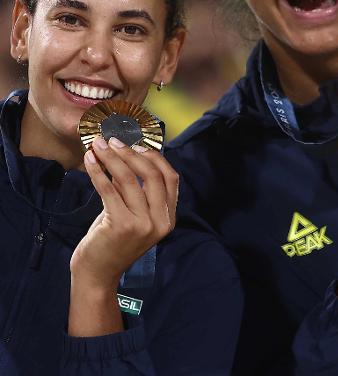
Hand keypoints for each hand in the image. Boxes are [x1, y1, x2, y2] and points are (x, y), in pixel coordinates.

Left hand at [70, 136, 178, 290]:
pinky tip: (89, 160)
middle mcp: (160, 221)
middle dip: (131, 153)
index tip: (137, 144)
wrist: (98, 274)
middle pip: (152, 174)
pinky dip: (98, 171)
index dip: (155, 157)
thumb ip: (137, 190)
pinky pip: (109, 189)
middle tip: (113, 140)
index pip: (170, 178)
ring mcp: (143, 224)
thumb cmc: (113, 241)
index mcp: (168, 218)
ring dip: (111, 157)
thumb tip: (128, 153)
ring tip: (98, 146)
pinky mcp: (122, 226)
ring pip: (129, 179)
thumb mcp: (134, 214)